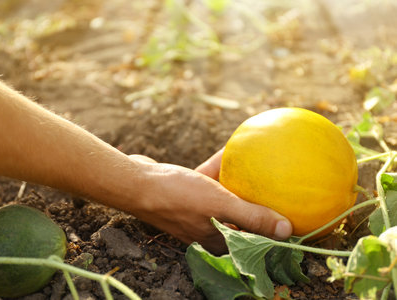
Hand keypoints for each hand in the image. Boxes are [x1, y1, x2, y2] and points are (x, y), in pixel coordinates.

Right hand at [129, 154, 291, 253]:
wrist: (136, 183)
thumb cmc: (177, 197)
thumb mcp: (220, 205)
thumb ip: (253, 218)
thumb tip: (287, 231)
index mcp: (219, 241)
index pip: (254, 239)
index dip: (272, 228)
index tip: (288, 212)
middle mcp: (208, 231)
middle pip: (240, 217)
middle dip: (255, 201)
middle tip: (275, 186)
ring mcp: (197, 214)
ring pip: (225, 199)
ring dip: (237, 182)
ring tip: (254, 164)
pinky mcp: (187, 198)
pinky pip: (210, 185)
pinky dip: (218, 172)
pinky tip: (227, 152)